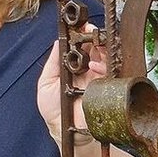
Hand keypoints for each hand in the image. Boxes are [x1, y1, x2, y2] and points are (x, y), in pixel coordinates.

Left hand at [37, 27, 105, 149]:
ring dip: (101, 48)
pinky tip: (95, 66)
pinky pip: (111, 72)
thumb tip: (58, 41)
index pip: (82, 45)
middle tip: (90, 31)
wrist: (64, 130)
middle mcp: (88, 70)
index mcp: (74, 66)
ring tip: (93, 47)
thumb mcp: (46, 82)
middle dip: (94, 36)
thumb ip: (53, 62)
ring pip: (106, 56)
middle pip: (96, 47)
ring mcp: (98, 78)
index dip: (82, 34)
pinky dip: (104, 65)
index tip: (80, 26)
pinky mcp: (106, 87)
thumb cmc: (54, 110)